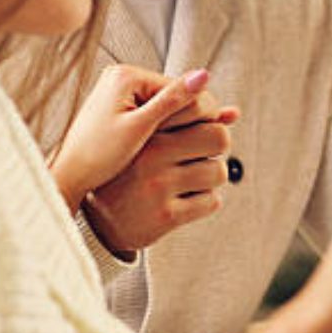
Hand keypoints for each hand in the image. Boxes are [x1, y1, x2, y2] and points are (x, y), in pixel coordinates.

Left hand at [50, 65, 224, 213]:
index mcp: (125, 75)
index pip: (180, 87)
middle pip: (176, 93)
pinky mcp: (123, 106)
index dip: (198, 112)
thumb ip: (174, 101)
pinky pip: (157, 113)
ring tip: (208, 140)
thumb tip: (205, 75)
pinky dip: (171, 127)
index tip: (211, 137)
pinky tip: (191, 137)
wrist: (67, 178)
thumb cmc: (96, 156)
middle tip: (217, 136)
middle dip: (192, 116)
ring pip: (170, 105)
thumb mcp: (140, 129)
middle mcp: (123, 76)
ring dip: (185, 123)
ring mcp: (122, 91)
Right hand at [82, 77, 239, 253]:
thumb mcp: (152, 140)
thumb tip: (234, 113)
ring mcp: (157, 187)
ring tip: (187, 180)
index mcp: (146, 131)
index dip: (209, 120)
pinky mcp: (165, 216)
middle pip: (220, 138)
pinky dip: (204, 201)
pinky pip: (212, 201)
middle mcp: (150, 156)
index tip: (199, 130)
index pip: (203, 110)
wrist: (98, 222)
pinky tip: (183, 201)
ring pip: (219, 172)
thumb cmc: (131, 172)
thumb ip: (192, 122)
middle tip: (201, 155)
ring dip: (210, 177)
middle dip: (216, 147)